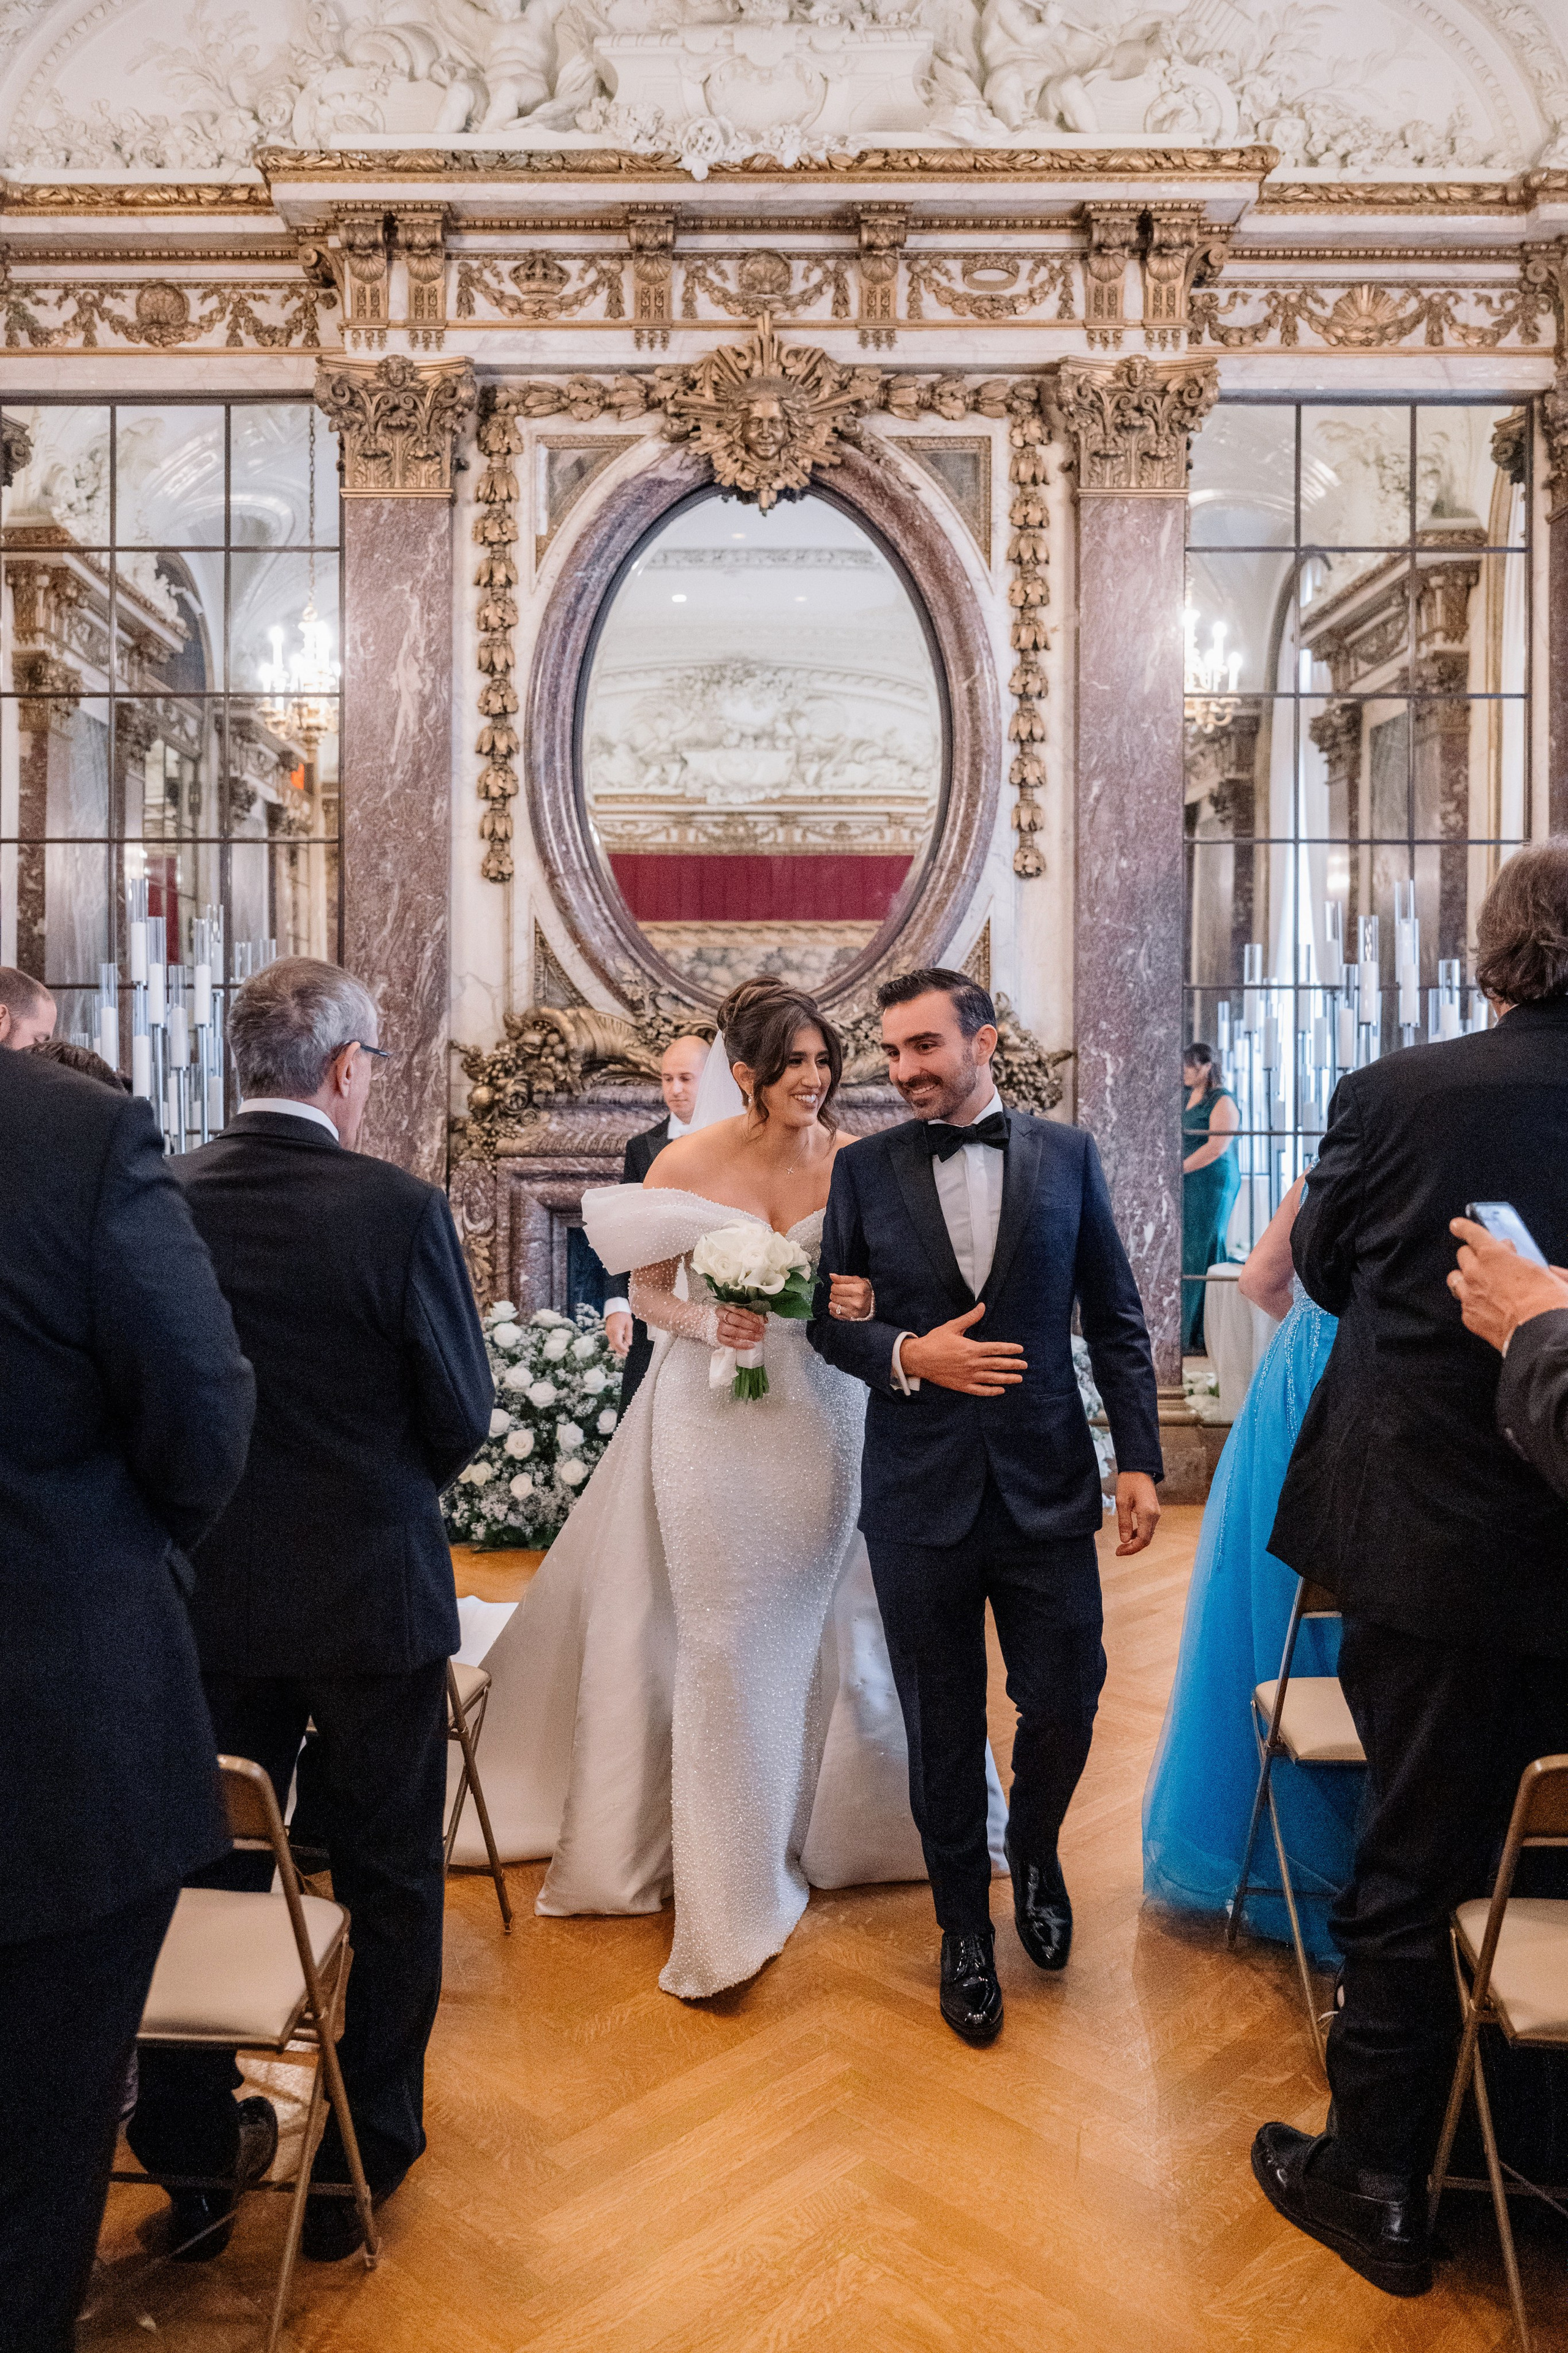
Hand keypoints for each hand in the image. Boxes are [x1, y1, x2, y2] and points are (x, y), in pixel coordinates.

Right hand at [605, 1311, 633, 1359]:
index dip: (622, 1349)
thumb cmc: (623, 1314)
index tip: (627, 1351)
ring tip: (623, 1352)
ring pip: (611, 1343)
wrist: (615, 1307)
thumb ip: (629, 1334)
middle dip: (619, 1350)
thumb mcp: (629, 1324)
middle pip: (614, 1345)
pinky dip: (615, 1344)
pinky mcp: (607, 1330)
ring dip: (617, 1348)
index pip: (618, 1343)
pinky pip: (610, 1339)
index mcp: (616, 1330)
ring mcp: (608, 1331)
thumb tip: (629, 1343)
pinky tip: (620, 1345)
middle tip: (625, 1354)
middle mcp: (610, 1332)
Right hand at [715, 1303, 766, 1349]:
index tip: (760, 1321)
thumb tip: (764, 1320)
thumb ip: (755, 1315)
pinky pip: (730, 1342)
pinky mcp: (719, 1337)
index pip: (738, 1309)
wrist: (729, 1328)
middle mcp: (721, 1315)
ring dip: (746, 1334)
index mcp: (727, 1306)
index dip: (750, 1315)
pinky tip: (751, 1345)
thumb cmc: (739, 1318)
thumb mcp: (747, 1313)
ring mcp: (719, 1326)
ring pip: (731, 1330)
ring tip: (757, 1337)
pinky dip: (741, 1345)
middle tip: (761, 1330)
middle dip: (749, 1325)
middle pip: (734, 1319)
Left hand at [828, 1273, 874, 1320]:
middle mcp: (855, 1302)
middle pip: (832, 1296)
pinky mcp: (849, 1319)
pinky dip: (835, 1309)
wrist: (874, 1305)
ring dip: (835, 1302)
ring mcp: (852, 1312)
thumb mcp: (857, 1281)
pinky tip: (843, 1307)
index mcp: (858, 1291)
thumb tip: (831, 1275)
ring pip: (831, 1305)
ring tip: (843, 1300)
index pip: (835, 1287)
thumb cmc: (864, 1291)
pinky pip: (833, 1313)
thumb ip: (843, 1278)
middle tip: (843, 1294)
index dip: (836, 1285)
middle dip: (836, 1293)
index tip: (841, 1287)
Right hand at [900, 1304, 1025, 1396]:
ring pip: (992, 1379)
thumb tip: (982, 1306)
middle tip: (1024, 1365)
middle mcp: (972, 1364)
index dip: (1010, 1349)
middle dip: (1013, 1365)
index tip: (1020, 1350)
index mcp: (972, 1349)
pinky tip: (1000, 1390)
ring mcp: (968, 1376)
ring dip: (1007, 1379)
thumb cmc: (935, 1341)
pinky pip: (980, 1390)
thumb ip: (970, 1318)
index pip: (996, 1349)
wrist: (919, 1359)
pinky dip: (991, 1391)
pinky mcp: (961, 1386)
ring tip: (1018, 1379)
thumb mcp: (952, 1327)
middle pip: (998, 1365)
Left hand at [1115, 1471, 1160, 1556]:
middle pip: (1146, 1540)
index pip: (1142, 1540)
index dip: (1131, 1549)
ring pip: (1148, 1535)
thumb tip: (1125, 1540)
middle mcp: (1155, 1515)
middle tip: (1119, 1550)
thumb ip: (1124, 1522)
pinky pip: (1148, 1528)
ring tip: (1122, 1544)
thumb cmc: (1128, 1482)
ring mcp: (1156, 1514)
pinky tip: (1129, 1534)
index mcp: (1147, 1514)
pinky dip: (1139, 1534)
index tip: (1118, 1552)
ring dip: (1136, 1542)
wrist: (1139, 1469)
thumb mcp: (1121, 1502)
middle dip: (1133, 1548)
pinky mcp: (1153, 1511)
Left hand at [1448, 1218, 1567, 1354]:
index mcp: (1495, 1256)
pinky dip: (1472, 1302)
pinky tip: (1485, 1305)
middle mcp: (1476, 1273)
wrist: (1541, 1334)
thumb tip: (1545, 1268)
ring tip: (1478, 1282)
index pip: (1472, 1234)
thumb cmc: (1548, 1303)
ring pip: (1456, 1279)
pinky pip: (1464, 1303)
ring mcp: (1470, 1295)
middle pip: (1463, 1255)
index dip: (1464, 1227)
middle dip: (1474, 1255)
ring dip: (1465, 1277)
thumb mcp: (1546, 1274)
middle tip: (1488, 1261)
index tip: (1457, 1225)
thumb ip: (1535, 1265)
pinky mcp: (1469, 1316)